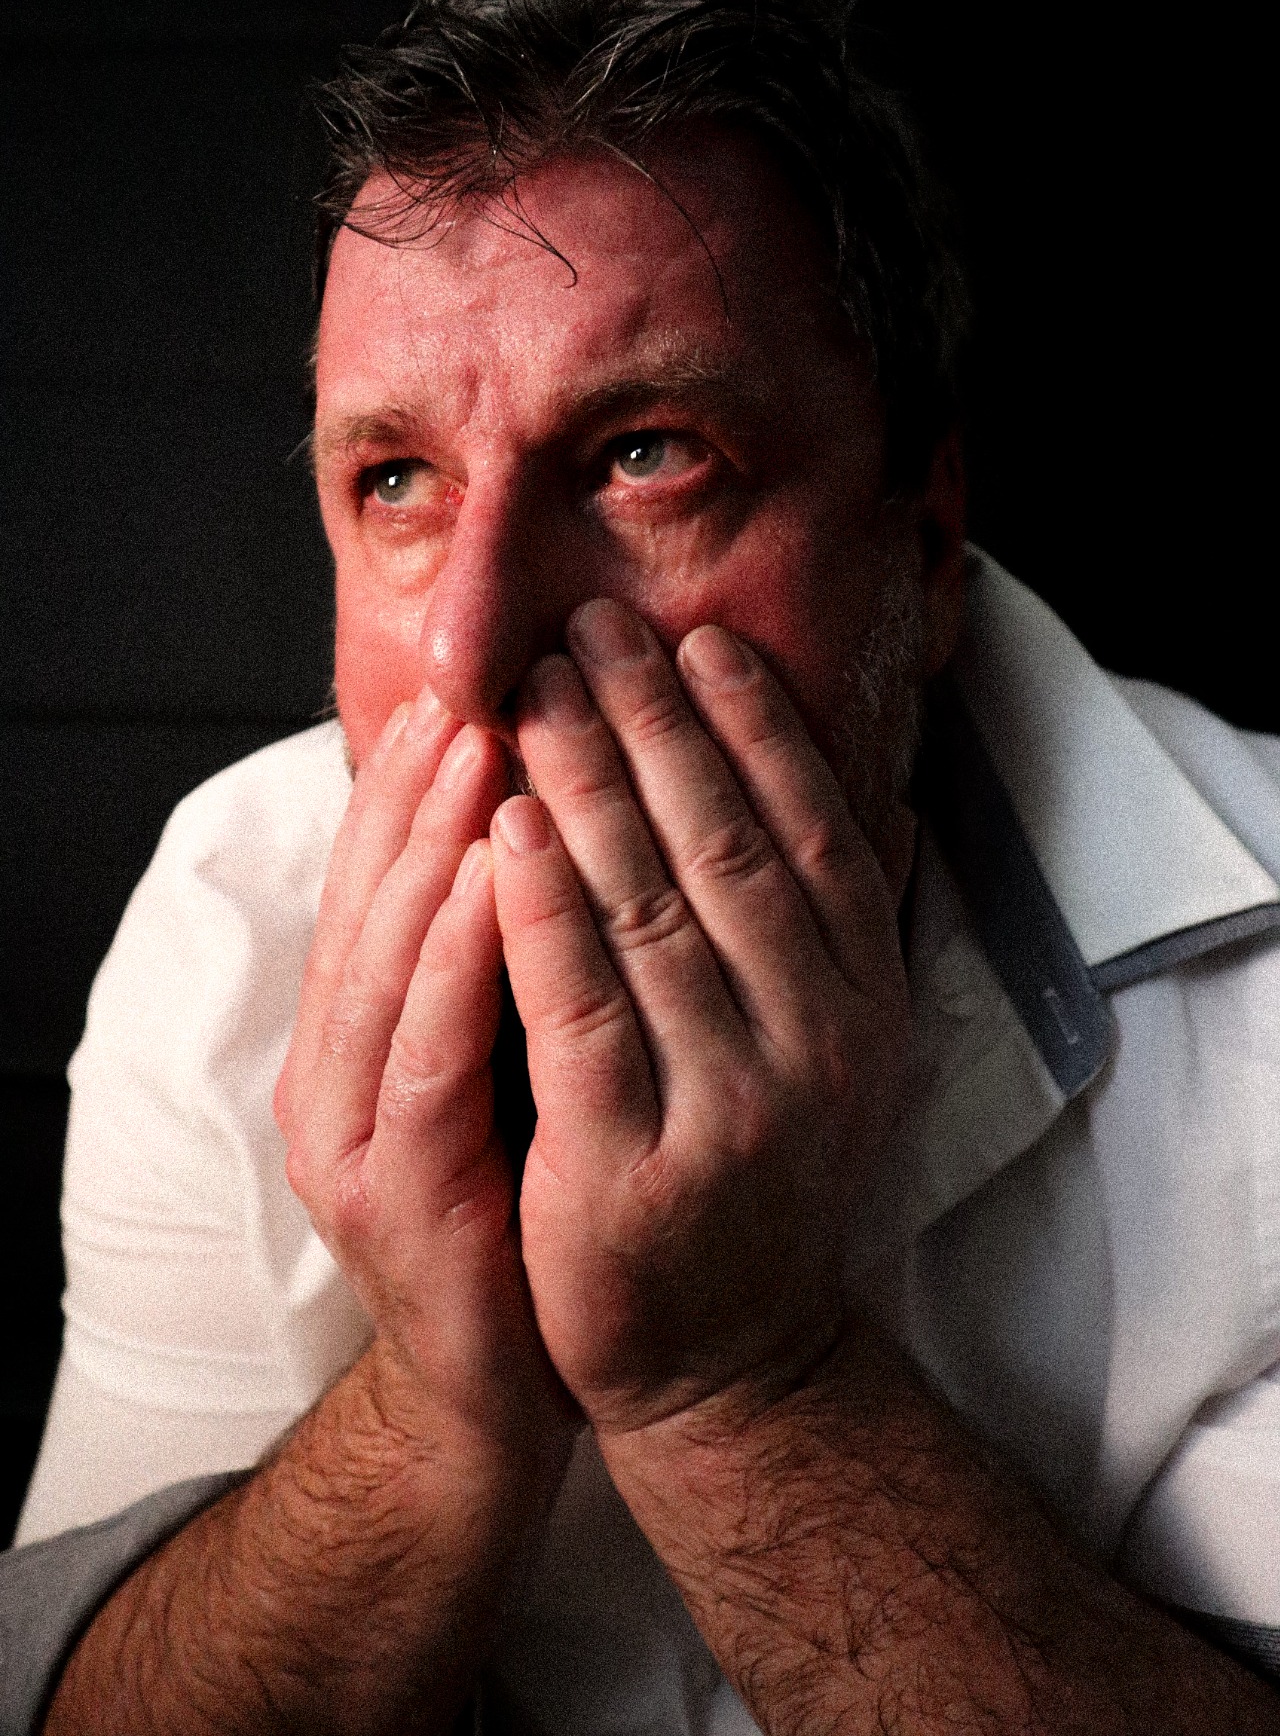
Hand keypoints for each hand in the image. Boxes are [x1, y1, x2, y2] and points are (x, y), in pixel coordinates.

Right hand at [275, 690, 567, 1465]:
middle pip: (375, 899)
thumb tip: (555, 833)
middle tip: (484, 679)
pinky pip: (428, 1059)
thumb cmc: (520, 1203)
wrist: (500, 1387)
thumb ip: (503, 961)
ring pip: (386, 959)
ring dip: (435, 844)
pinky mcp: (397, 1197)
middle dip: (427, 784)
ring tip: (488, 743)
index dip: (420, 780)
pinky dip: (458, 960)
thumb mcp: (501, 1062)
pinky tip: (503, 879)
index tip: (480, 682)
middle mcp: (336, 1069)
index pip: (385, 881)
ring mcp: (352, 1134)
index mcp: (362, 1034)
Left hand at [491, 600, 911, 1439]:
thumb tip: (835, 777)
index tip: (692, 641)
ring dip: (586, 785)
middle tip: (587, 629)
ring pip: (649, 909)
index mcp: (868, 1000)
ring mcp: (733, 1106)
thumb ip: (822, 923)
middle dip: (652, 725)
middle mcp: (820, 1043)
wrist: (728, 1356)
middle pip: (726, 846)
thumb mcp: (825, 1043)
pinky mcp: (633, 1164)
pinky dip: (541, 906)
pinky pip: (580, 1007)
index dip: (753, 727)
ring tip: (534, 693)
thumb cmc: (752, 1170)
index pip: (814, 830)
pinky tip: (504, 826)